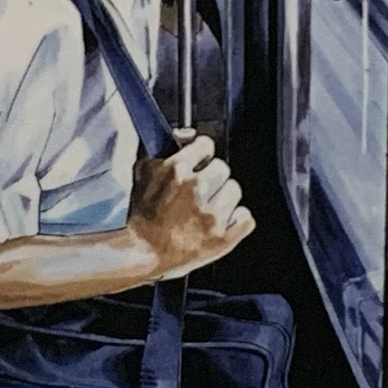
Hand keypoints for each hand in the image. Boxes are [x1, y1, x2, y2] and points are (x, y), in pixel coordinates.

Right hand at [127, 131, 253, 277]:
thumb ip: (163, 148)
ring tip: (207, 209)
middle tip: (200, 191)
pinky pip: (246, 218)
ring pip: (235, 190)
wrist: (142, 252)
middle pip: (222, 168)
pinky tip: (220, 222)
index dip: (201, 154)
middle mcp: (197, 188)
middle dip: (212, 178)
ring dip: (223, 198)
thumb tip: (188, 136)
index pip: (206, 145)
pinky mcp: (223, 237)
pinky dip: (236, 220)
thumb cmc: (143, 216)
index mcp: (177, 170)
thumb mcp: (144, 172)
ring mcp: (212, 214)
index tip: (199, 162)